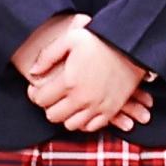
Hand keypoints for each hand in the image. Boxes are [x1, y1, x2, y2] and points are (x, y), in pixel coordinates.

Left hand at [20, 16, 149, 133]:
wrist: (132, 46)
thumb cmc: (100, 40)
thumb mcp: (71, 38)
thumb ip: (47, 56)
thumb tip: (33, 72)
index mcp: (69, 81)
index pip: (41, 100)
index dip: (35, 94)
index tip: (38, 88)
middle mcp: (82, 98)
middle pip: (53, 116)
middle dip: (49, 106)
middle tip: (52, 96)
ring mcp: (97, 106)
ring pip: (71, 125)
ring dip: (66, 116)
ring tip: (68, 103)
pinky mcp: (111, 110)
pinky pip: (91, 127)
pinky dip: (84, 121)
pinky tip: (83, 109)